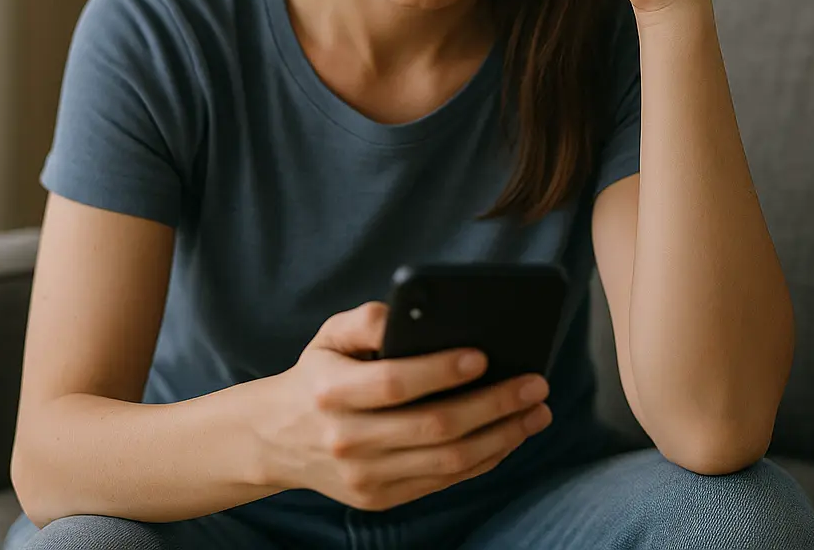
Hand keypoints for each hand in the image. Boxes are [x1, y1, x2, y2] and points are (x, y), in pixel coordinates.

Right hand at [256, 302, 551, 510]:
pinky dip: (484, 459)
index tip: (483, 354)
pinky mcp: (381, 499)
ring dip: (502, 436)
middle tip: (535, 382)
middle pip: (433, 427)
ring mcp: (365, 478)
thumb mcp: (330, 334)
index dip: (440, 371)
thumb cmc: (319, 373)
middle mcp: (348, 440)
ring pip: (448, 462)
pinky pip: (444, 481)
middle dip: (493, 405)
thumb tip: (412, 314)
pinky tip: (510, 434)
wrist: (278, 438)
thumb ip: (368, 319)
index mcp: (331, 392)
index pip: (395, 384)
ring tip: (536, 411)